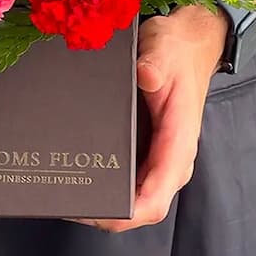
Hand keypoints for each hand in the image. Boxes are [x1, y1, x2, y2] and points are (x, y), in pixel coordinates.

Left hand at [72, 5, 227, 231]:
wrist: (188, 43)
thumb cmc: (177, 50)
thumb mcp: (164, 50)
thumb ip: (155, 65)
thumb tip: (145, 76)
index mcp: (179, 142)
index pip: (155, 196)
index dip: (126, 213)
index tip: (95, 212)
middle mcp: (171, 157)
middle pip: (142, 206)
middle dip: (107, 212)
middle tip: (66, 203)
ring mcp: (160, 155)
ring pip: (135, 195)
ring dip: (105, 200)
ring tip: (67, 193)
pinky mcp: (150, 147)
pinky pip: (131, 177)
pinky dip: (108, 182)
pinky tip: (81, 173)